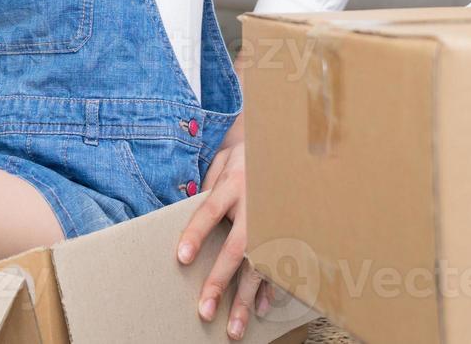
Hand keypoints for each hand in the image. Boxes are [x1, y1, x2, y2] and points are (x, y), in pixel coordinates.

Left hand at [177, 138, 274, 340]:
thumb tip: (189, 215)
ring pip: (259, 265)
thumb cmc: (246, 155)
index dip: (196, 233)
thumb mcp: (223, 161)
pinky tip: (259, 309)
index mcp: (233, 183)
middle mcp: (255, 205)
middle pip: (236, 248)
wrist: (287, 144)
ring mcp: (274, 220)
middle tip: (204, 311)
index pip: (210, 211)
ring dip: (245, 298)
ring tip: (233, 327)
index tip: (183, 257)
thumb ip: (208, 187)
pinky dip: (270, 288)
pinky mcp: (287, 230)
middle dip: (220, 282)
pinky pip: (279, 264)